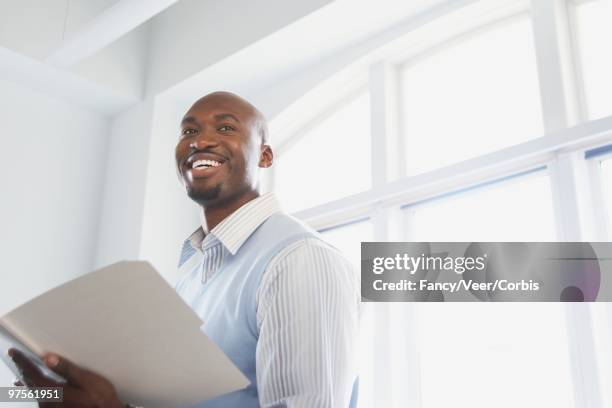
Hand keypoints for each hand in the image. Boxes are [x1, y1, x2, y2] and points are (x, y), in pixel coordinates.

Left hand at [9, 348, 123, 407]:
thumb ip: (66, 369)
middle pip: (30, 383)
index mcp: (55, 391)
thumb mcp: (86, 380)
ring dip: (26, 378)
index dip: (23, 362)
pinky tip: (30, 386)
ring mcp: (50, 407)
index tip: (15, 352)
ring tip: (21, 368)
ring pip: (33, 390)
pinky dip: (32, 388)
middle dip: (22, 368)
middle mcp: (48, 401)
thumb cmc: (99, 397)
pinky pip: (38, 397)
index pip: (33, 374)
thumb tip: (48, 358)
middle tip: (16, 356)